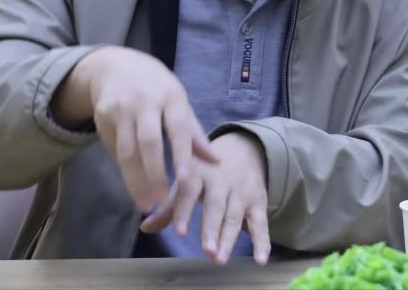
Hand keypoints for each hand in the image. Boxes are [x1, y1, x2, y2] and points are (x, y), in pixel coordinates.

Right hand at [52, 46, 217, 212]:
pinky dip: (124, 169)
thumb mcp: (178, 101)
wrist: (116, 65)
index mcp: (171, 96)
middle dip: (155, 174)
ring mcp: (122, 107)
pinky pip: (114, 147)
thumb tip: (216, 162)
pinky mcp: (103, 114)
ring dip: (136, 180)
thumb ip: (194, 132)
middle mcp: (145, 100)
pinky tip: (133, 186)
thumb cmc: (156, 87)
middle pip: (149, 142)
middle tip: (161, 202)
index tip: (185, 180)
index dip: (182, 154)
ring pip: (127, 150)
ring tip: (145, 205)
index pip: (178, 128)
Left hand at [139, 132, 269, 264]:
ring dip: (228, 238)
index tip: (179, 231)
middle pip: (216, 205)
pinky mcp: (258, 201)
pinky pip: (260, 222)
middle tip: (206, 249)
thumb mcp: (187, 179)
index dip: (184, 210)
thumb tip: (146, 228)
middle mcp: (221, 180)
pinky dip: (262, 241)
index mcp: (198, 172)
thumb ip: (170, 206)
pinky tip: (260, 260)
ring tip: (220, 258)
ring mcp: (241, 191)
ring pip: (235, 216)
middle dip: (211, 227)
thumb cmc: (206, 170)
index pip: (190, 191)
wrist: (243, 148)